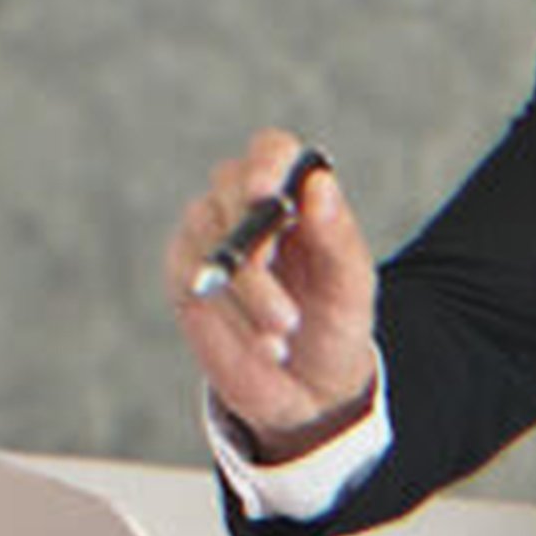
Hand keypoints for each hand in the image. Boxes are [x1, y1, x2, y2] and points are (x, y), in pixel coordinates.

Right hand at [165, 128, 378, 461]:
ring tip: (282, 337)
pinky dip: (227, 314)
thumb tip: (320, 184)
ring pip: (210, 236)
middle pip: (231, 188)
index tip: (265, 194)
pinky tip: (262, 344)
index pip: (272, 150)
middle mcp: (245, 203)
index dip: (266, 163)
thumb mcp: (351, 284)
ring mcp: (209, 235)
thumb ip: (337, 234)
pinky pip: (191, 277)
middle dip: (257, 244)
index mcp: (295, 191)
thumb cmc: (336, 321)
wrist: (309, 384)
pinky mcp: (184, 273)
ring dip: (248, 292)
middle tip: (285, 303)